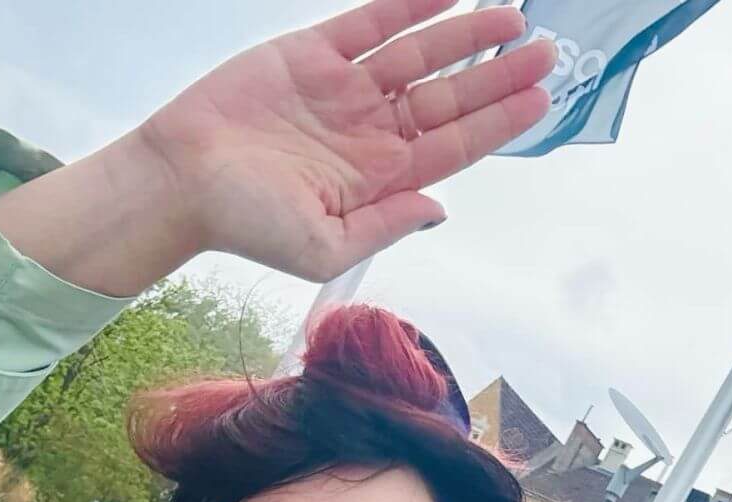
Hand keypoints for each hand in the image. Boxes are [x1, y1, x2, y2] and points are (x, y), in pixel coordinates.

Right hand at [138, 0, 553, 278]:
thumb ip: (386, 225)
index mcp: (378, 179)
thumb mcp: (324, 247)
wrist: (181, 178)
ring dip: (468, 36)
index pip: (453, 146)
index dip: (498, 122)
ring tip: (515, 18)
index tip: (540, 100)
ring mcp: (345, 90)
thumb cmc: (245, 223)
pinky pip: (373, 22)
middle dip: (498, 75)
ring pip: (420, 55)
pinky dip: (412, 4)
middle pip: (449, 97)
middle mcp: (369, 132)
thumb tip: (439, 208)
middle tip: (550, 53)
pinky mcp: (313, 54)